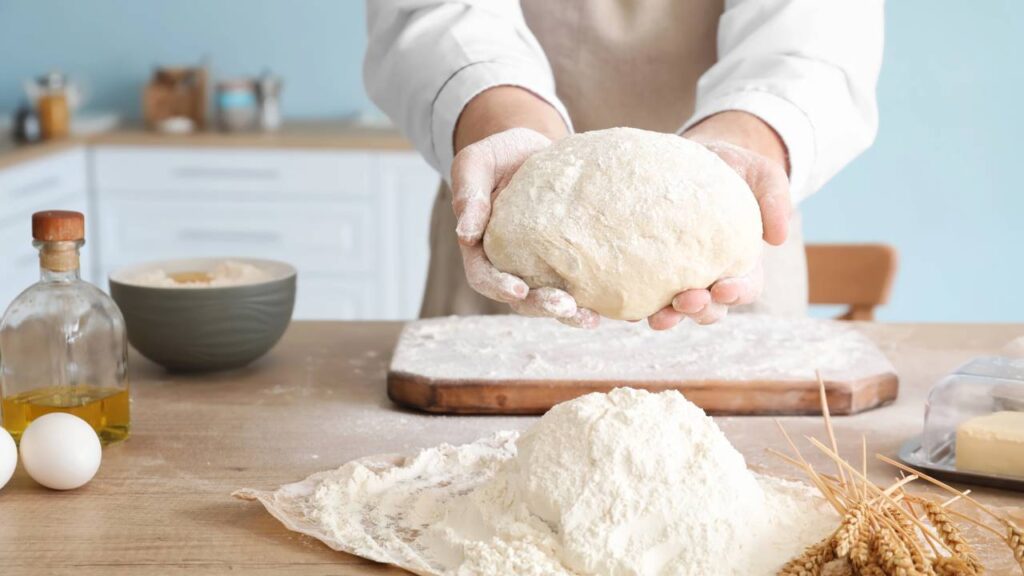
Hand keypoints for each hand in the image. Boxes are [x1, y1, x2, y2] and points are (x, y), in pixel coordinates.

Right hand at [451, 127, 599, 327]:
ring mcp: (541, 265)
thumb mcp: (477, 163)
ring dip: (570, 313)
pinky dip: (598, 297)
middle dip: (541, 306)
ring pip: (551, 299)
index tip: (518, 289)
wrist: (536, 148)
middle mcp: (511, 264)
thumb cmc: (500, 154)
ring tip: (594, 318)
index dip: (499, 287)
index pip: (484, 277)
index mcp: (483, 248)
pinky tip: (620, 306)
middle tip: (566, 307)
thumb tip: (465, 234)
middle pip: (521, 298)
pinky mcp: (568, 259)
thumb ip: (468, 193)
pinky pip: (581, 284)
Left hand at [647, 113, 792, 329]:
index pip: (744, 288)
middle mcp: (708, 276)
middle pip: (709, 308)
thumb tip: (778, 238)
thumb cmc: (732, 168)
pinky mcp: (647, 268)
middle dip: (699, 311)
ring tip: (655, 316)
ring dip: (667, 317)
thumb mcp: (761, 174)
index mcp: (740, 261)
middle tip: (685, 301)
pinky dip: (634, 302)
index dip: (737, 294)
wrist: (690, 156)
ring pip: (675, 310)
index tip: (723, 288)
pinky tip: (622, 299)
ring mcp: (676, 276)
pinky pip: (640, 292)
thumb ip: (775, 200)